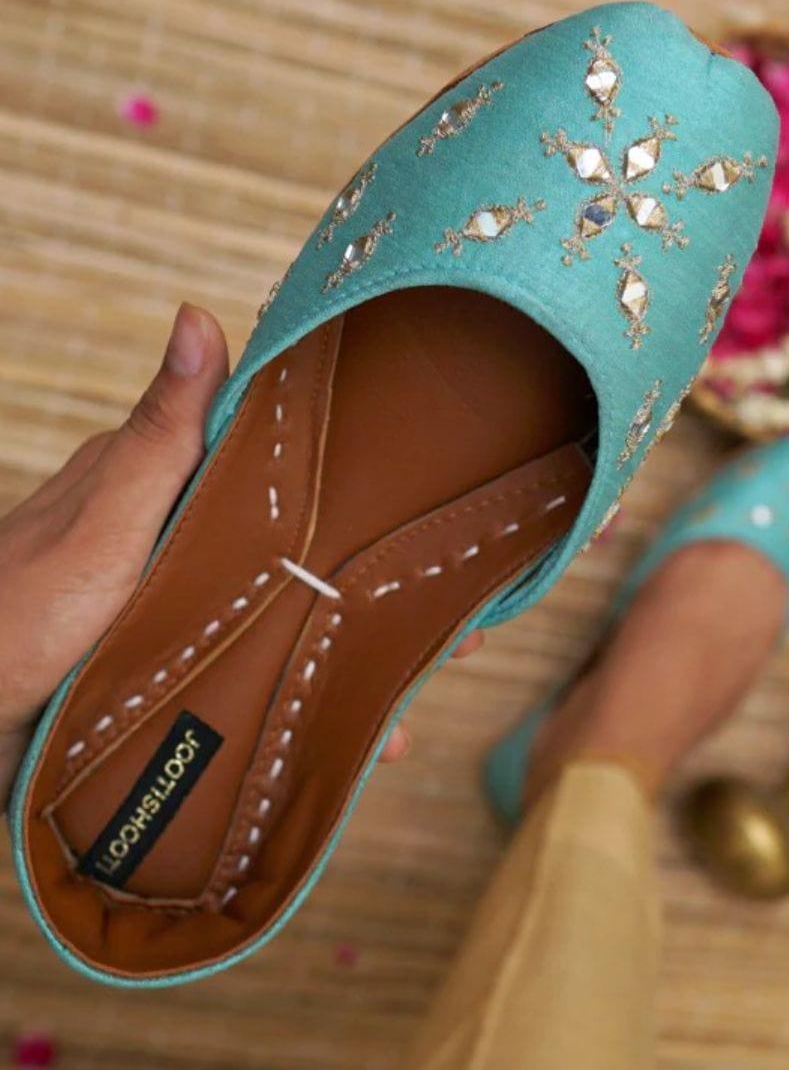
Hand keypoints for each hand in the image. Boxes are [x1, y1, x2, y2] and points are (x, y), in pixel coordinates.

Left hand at [0, 304, 481, 805]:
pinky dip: (302, 716)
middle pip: (307, 559)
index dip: (367, 489)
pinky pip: (258, 688)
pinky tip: (347, 755)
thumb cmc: (17, 610)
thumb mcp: (104, 519)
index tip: (435, 508)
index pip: (290, 473)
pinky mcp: (175, 675)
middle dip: (379, 596)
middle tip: (461, 626)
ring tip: (410, 709)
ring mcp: (184, 615)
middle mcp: (188, 546)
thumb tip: (198, 316)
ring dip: (352, 668)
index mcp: (176, 490)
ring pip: (292, 631)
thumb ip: (160, 436)